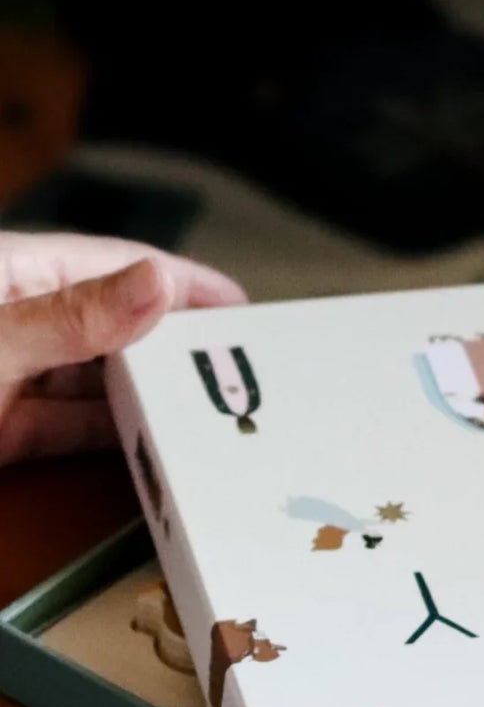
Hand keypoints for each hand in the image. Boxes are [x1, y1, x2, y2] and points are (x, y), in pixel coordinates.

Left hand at [0, 232, 244, 464]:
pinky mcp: (1, 433)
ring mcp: (7, 378)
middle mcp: (19, 321)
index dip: (181, 282)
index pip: (117, 266)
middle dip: (168, 344)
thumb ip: (74, 316)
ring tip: (199, 406)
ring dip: (143, 396)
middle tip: (229, 362)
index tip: (236, 303)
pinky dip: (108, 436)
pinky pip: (67, 429)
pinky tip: (148, 440)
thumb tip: (157, 282)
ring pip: (94, 382)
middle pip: (113, 327)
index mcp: (16, 273)